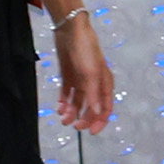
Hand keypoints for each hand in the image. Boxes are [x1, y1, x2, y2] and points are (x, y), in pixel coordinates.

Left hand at [53, 10, 111, 132]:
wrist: (71, 30)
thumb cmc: (86, 50)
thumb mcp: (90, 73)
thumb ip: (93, 93)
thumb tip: (97, 112)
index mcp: (105, 84)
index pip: (105, 108)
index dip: (99, 121)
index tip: (91, 132)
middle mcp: (94, 84)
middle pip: (91, 107)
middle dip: (83, 118)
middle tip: (73, 126)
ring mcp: (81, 80)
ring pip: (77, 102)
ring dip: (71, 112)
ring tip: (62, 118)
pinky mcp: (69, 75)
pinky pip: (67, 93)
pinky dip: (63, 102)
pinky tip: (59, 108)